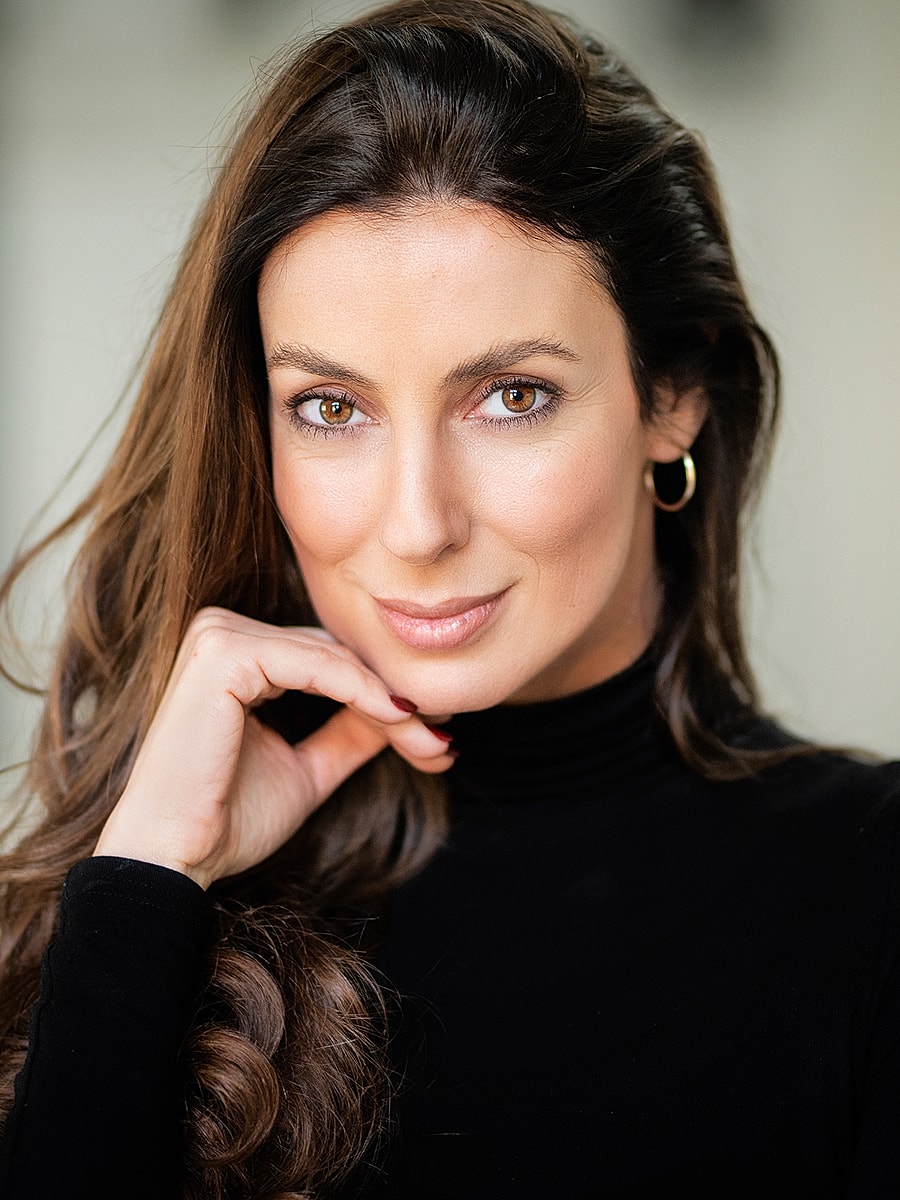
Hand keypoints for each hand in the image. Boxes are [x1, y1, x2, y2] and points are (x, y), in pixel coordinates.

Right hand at [93, 607, 452, 888]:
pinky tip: (398, 719)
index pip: (329, 659)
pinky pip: (315, 665)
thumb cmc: (226, 819)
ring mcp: (218, 636)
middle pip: (336, 655)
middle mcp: (222, 631)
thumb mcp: (307, 768)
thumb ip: (349, 734)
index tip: (439, 731)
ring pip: (333, 659)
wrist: (175, 860)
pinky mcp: (222, 654)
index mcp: (235, 653)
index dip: (384, 694)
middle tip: (444, 738)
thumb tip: (408, 714)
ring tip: (431, 739)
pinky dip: (362, 693)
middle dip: (395, 700)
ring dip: (388, 700)